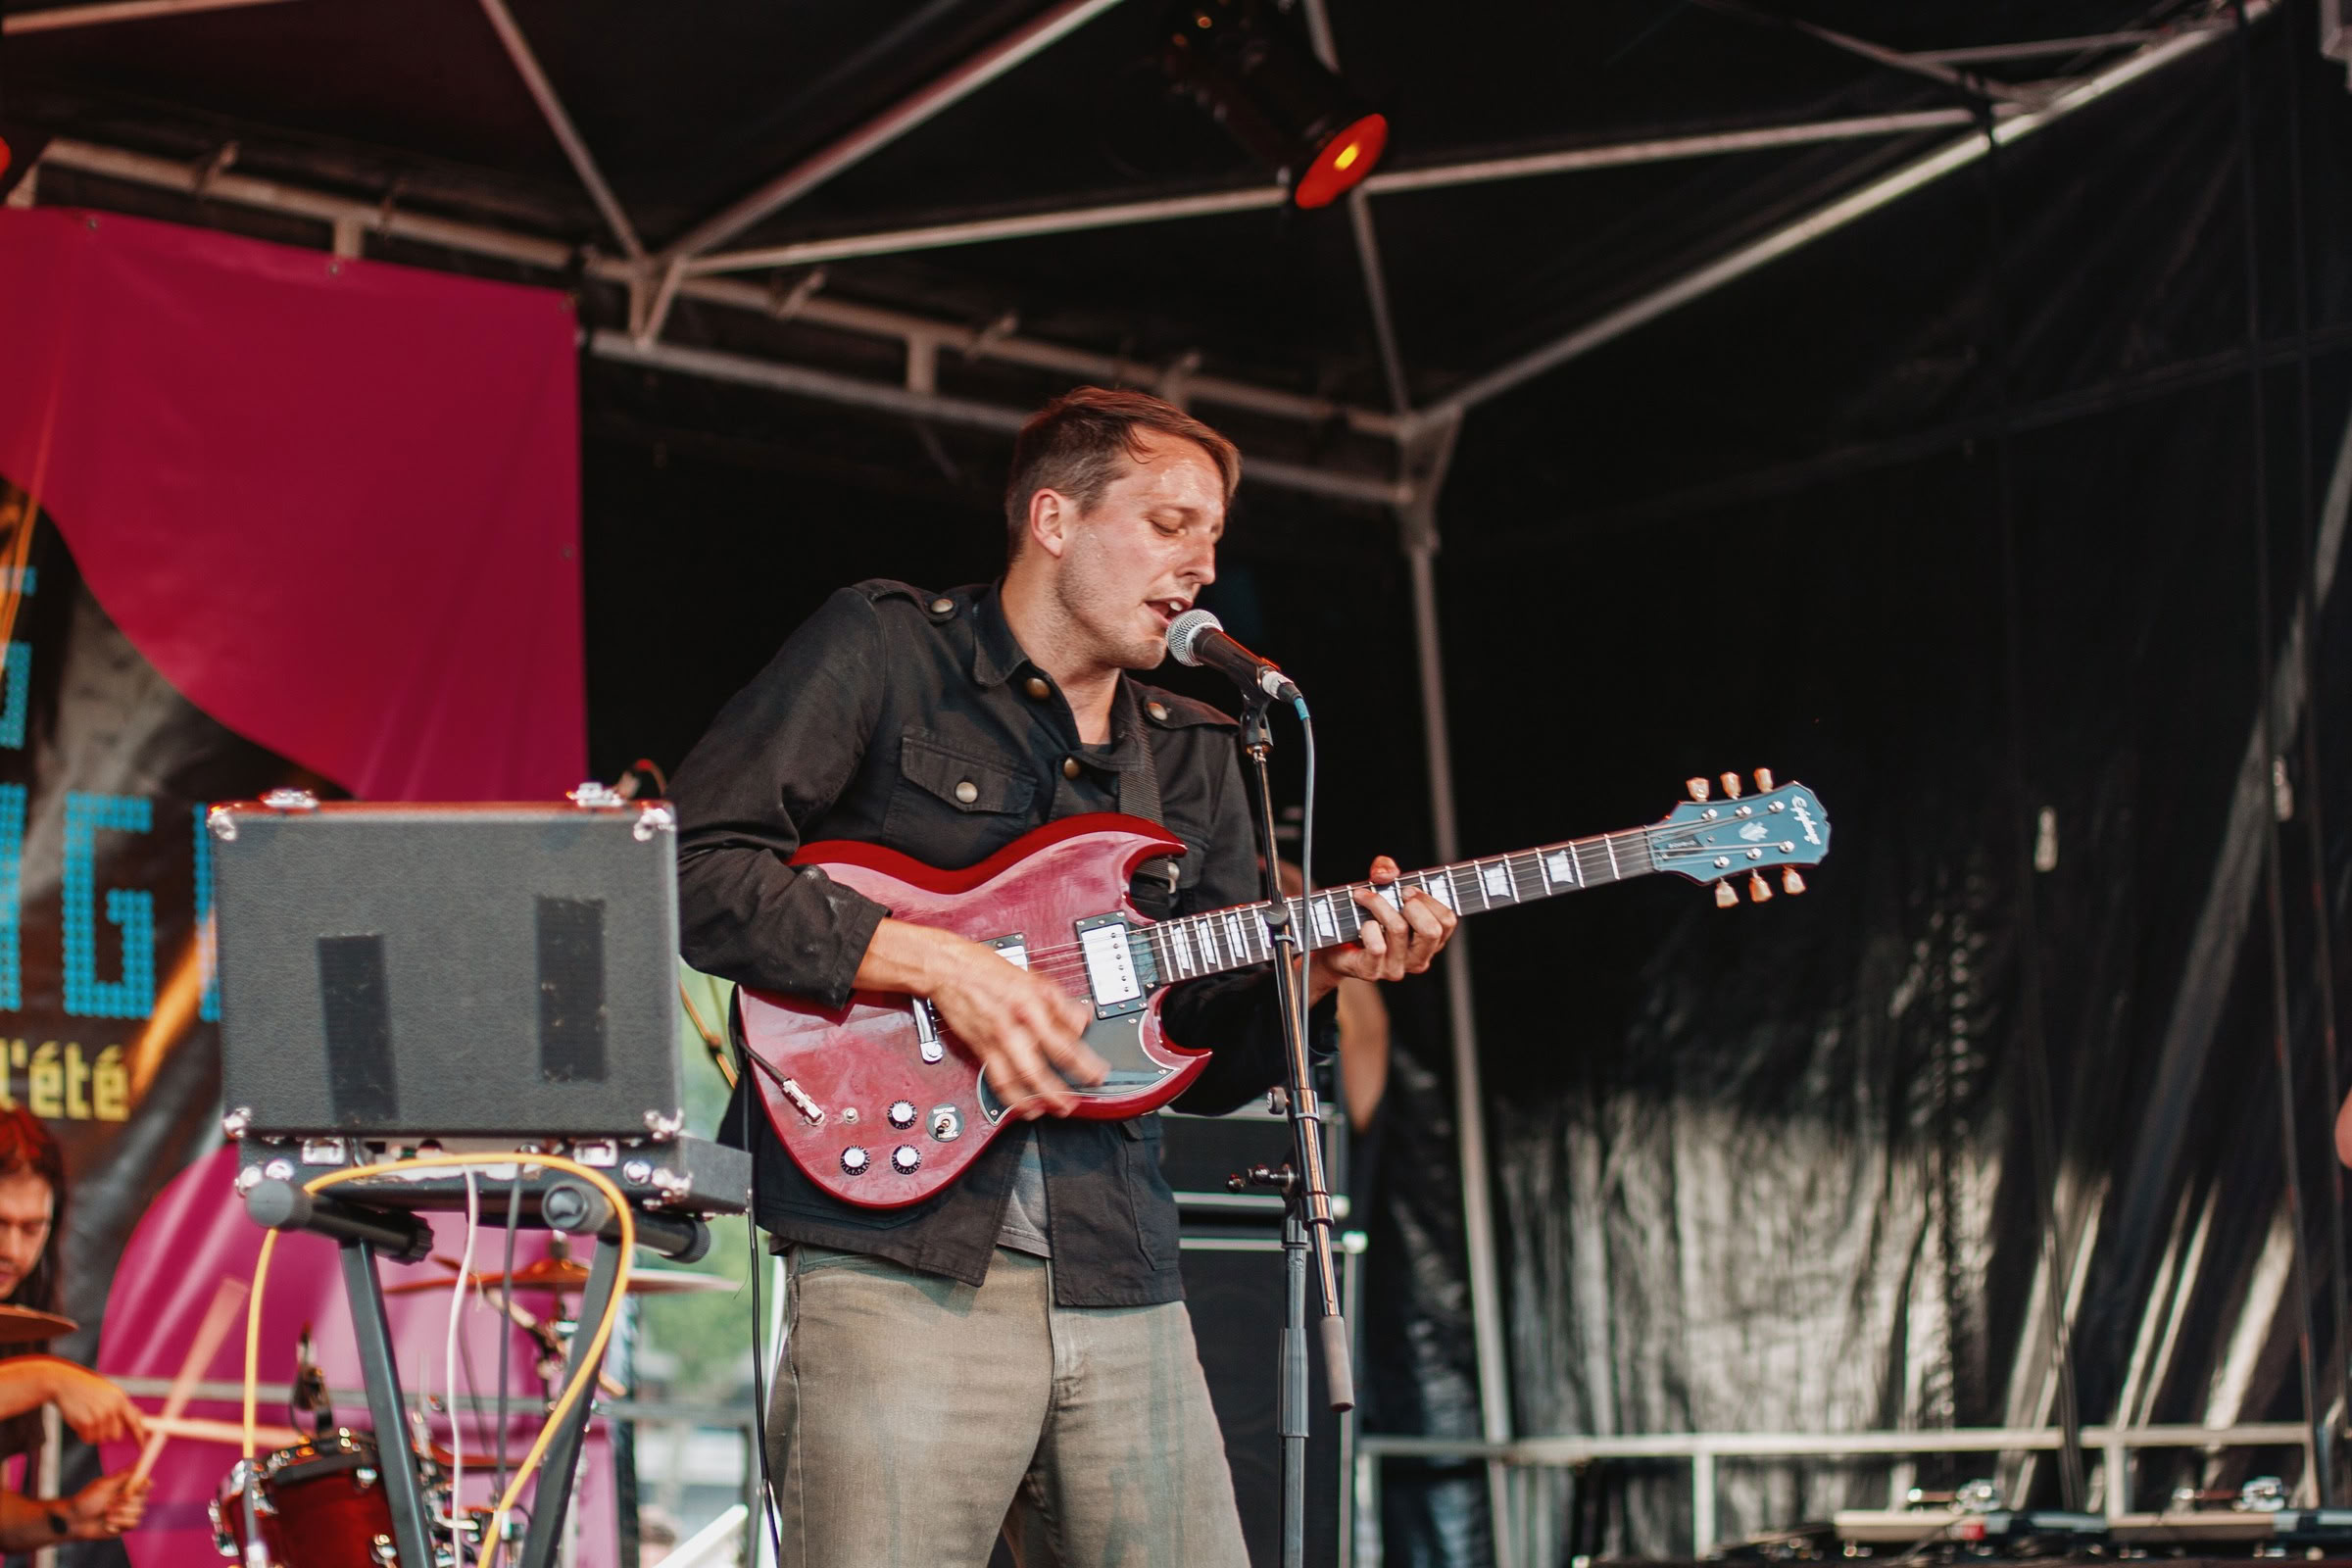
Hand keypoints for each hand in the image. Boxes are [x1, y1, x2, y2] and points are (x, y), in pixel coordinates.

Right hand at [41, 1361, 144, 1445]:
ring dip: (94, 1433)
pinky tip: (81, 1421)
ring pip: (102, 1438)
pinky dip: (84, 1434)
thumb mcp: (111, 1393)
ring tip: (88, 1417)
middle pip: (117, 1435)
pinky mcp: (86, 1423)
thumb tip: (139, 1416)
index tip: (142, 1446)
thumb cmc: (89, 1389)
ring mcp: (99, 1416)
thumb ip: (123, 1406)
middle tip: (98, 1421)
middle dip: (108, 1431)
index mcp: (121, 1400)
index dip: (139, 1435)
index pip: (134, 1422)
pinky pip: (88, 1439)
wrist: (66, 1385)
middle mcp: (112, 1409)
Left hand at [64, 1470, 147, 1538]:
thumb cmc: (86, 1500)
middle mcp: (129, 1499)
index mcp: (126, 1487)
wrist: (73, 1521)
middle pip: (144, 1498)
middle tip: (111, 1502)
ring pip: (139, 1511)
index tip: (143, 1485)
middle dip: (127, 1502)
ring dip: (122, 1513)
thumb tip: (138, 1462)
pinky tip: (108, 1522)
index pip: (145, 1484)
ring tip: (106, 1513)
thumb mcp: (104, 1485)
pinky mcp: (124, 1526)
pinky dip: (121, 1522)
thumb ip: (123, 1475)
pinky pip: (133, 1523)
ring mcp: (127, 1513)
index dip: (146, 1485)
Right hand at [867, 920, 1104, 1118]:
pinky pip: (998, 1079)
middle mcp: (1016, 1022)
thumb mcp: (1033, 977)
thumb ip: (1060, 1001)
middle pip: (1044, 1063)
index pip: (1066, 1039)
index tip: (1099, 1074)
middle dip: (1063, 1088)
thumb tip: (1082, 1020)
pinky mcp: (980, 1048)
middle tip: (1078, 1101)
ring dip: (1040, 1098)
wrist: (948, 969)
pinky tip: (1024, 1106)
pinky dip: (1013, 1097)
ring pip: (1021, 1077)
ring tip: (1055, 1110)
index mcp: (1033, 1002)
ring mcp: (996, 1037)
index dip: (1085, 1062)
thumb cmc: (987, 969)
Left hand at [1310, 856, 1456, 997]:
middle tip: (1397, 894)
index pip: (1447, 922)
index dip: (1430, 900)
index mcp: (1429, 942)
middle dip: (1413, 904)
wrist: (1334, 946)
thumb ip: (1386, 869)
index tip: (1408, 889)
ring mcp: (1396, 968)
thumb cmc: (1364, 915)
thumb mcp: (1379, 887)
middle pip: (1431, 930)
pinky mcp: (1373, 971)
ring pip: (1399, 929)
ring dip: (1380, 905)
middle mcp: (1417, 958)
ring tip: (1363, 896)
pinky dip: (1368, 927)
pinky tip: (1363, 925)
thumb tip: (1386, 874)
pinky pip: (1377, 946)